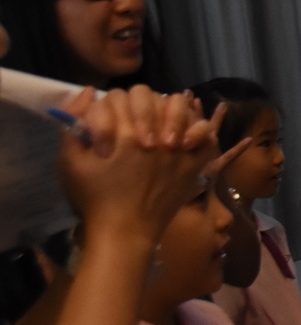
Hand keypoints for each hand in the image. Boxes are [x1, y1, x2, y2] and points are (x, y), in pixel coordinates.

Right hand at [57, 88, 222, 242]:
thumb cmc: (94, 199)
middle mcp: (155, 135)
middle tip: (132, 129)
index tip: (105, 136)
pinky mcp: (194, 162)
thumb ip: (73, 122)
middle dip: (137, 106)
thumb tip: (91, 92)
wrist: (125, 232)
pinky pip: (206, 132)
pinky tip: (184, 136)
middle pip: (148, 95)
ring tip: (157, 126)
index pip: (118, 96)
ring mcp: (179, 148)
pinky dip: (198, 128)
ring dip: (166, 109)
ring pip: (179, 105)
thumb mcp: (70, 162)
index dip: (108, 109)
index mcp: (123, 133)